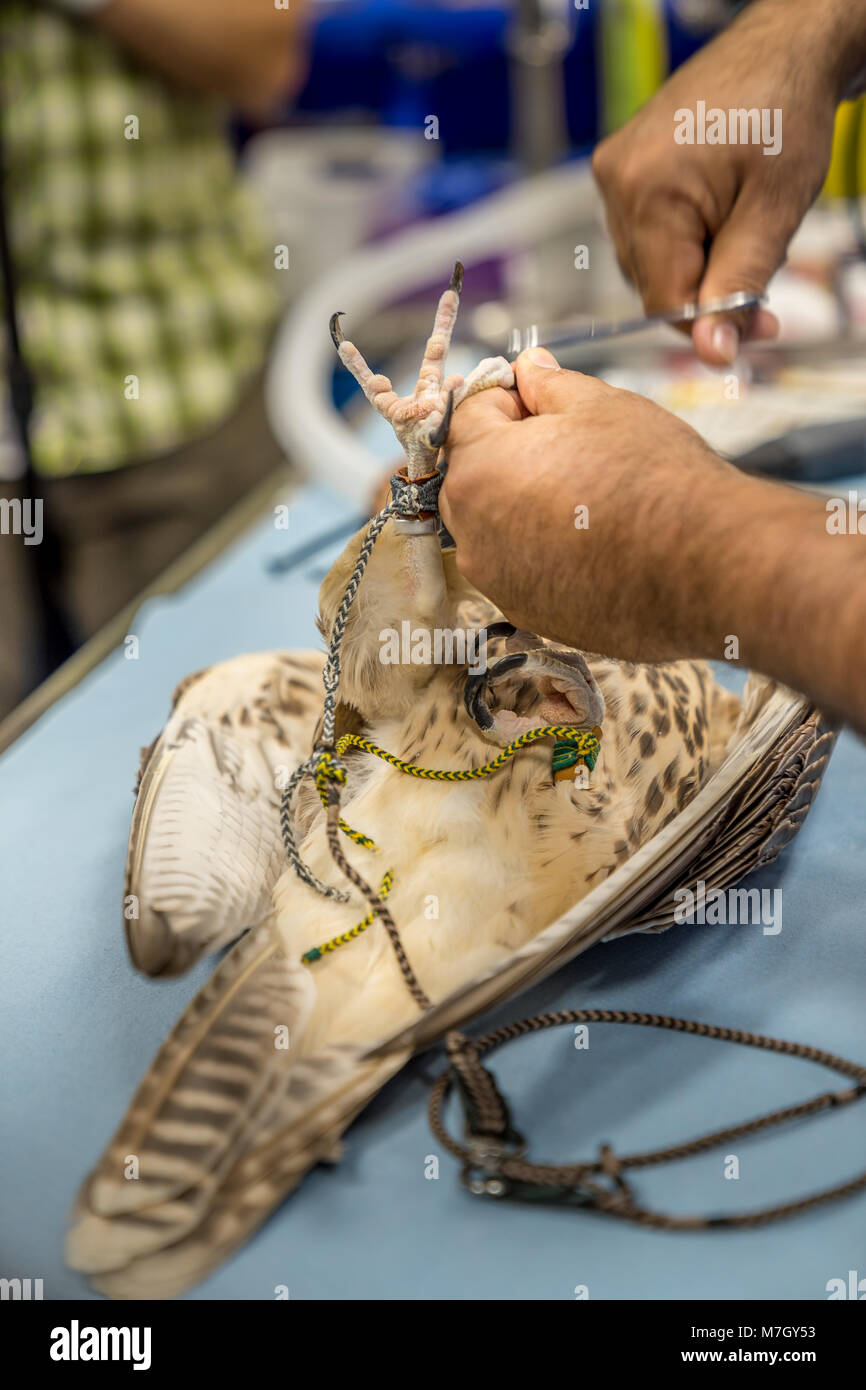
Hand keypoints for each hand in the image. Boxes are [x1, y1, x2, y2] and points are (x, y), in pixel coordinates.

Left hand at [440, 348, 742, 662]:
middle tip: (574, 447)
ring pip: (496, 525)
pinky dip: (545, 550)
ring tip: (589, 497)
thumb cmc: (652, 477)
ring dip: (526, 504)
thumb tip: (529, 367)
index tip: (547, 399)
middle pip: (474, 473)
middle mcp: (473, 534)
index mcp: (478, 470)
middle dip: (512, 452)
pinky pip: (522, 568)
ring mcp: (498, 582)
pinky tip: (595, 541)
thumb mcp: (601, 405)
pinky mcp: (529, 613)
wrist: (702, 566)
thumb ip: (549, 384)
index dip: (510, 396)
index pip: (469, 414)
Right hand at [591, 0, 855, 364]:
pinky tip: (718, 214)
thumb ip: (738, 286)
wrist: (783, 50)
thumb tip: (712, 353)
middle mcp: (616, 182)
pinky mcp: (620, 168)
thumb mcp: (774, 211)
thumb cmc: (785, 112)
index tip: (761, 325)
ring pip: (650, 264)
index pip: (664, 302)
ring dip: (698, 266)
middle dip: (710, 292)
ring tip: (742, 229)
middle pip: (655, 285)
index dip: (711, 324)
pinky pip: (645, 233)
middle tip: (765, 278)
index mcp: (647, 191)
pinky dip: (685, 240)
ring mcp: (613, 172)